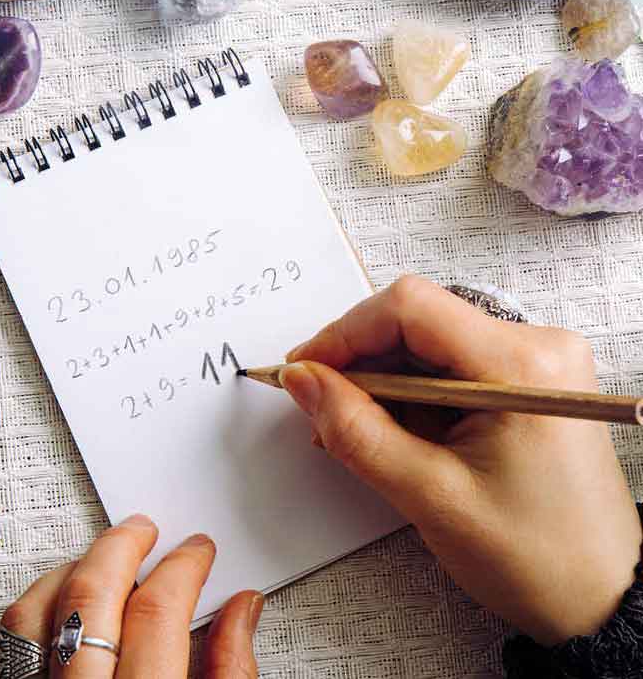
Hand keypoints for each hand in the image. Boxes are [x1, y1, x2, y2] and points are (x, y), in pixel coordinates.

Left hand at [0, 516, 262, 676]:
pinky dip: (36, 607)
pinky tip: (61, 599)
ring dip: (71, 569)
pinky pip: (9, 643)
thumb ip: (231, 674)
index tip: (196, 551)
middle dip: (121, 546)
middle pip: (89, 595)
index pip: (157, 612)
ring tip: (101, 556)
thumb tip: (242, 609)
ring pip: (34, 613)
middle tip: (145, 529)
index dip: (183, 567)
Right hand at [281, 275, 640, 645]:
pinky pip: (446, 365)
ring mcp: (531, 362)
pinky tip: (393, 432)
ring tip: (358, 432)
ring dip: (381, 383)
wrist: (599, 596)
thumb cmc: (539, 558)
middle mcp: (535, 347)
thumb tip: (305, 380)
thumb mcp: (430, 495)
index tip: (307, 368)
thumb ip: (356, 431)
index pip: (411, 307)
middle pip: (416, 321)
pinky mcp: (522, 380)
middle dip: (360, 362)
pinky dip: (409, 395)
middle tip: (323, 407)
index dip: (345, 333)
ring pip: (425, 344)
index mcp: (523, 366)